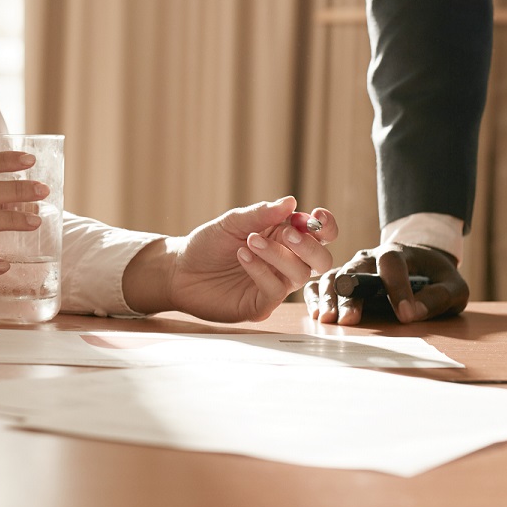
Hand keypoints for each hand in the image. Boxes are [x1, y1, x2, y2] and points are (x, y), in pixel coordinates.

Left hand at [125, 198, 335, 322]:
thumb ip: (261, 213)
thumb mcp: (232, 222)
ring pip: (300, 274)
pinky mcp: (261, 304)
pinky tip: (242, 256)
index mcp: (285, 238)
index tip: (317, 216)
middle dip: (309, 245)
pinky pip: (275, 291)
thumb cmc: (208, 245)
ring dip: (278, 254)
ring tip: (250, 240)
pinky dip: (261, 270)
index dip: (326, 226)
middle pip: (321, 259)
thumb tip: (290, 202)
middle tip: (287, 231)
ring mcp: (275, 285)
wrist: (179, 270)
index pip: (320, 234)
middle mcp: (286, 263)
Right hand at [304, 242, 468, 324]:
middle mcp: (370, 257)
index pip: (392, 263)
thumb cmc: (436, 277)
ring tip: (327, 320)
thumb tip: (413, 314)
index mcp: (398, 252)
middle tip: (348, 320)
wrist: (420, 264)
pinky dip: (316, 296)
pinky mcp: (342, 279)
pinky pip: (322, 283)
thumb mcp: (453, 286)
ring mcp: (353, 268)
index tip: (405, 315)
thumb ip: (439, 297)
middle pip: (355, 270)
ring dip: (329, 298)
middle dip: (351, 296)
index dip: (397, 288)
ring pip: (335, 276)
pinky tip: (315, 313)